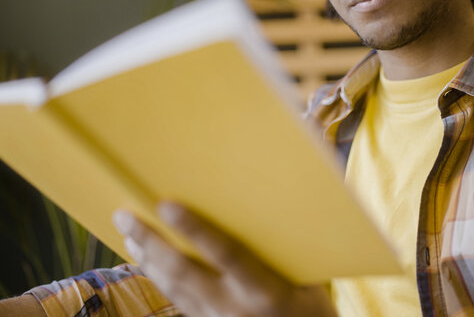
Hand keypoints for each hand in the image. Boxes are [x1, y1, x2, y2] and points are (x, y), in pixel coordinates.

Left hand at [113, 203, 336, 316]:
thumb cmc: (311, 310)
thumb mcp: (306, 280)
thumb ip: (276, 252)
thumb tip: (252, 209)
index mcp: (265, 291)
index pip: (225, 253)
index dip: (195, 229)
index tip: (167, 205)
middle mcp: (236, 308)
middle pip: (184, 271)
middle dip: (152, 241)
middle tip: (124, 216)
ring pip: (174, 287)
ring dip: (147, 259)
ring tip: (128, 233)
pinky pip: (178, 300)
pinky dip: (158, 278)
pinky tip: (146, 260)